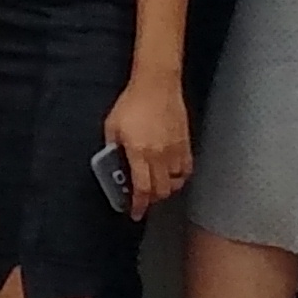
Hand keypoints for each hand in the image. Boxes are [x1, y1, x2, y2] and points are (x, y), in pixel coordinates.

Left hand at [104, 68, 191, 221]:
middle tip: (143, 199)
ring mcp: (175, 149)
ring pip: (175, 183)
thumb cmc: (133, 101)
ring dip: (165, 190)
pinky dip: (180, 177)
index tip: (135, 213)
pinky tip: (172, 175)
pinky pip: (186, 169)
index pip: (142, 189)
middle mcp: (159, 154)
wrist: (156, 84)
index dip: (138, 205)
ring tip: (157, 187)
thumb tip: (112, 162)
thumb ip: (112, 147)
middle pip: (160, 191)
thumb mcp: (112, 126)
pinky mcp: (185, 142)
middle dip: (150, 200)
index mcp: (139, 152)